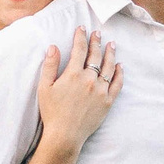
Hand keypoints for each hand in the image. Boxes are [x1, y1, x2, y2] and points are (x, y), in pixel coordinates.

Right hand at [34, 29, 123, 150]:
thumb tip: (54, 47)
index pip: (79, 49)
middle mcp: (89, 79)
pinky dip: (120, 73)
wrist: (65, 135)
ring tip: (112, 44)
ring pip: (109, 67)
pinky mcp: (108, 101)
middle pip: (95, 55)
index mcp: (73, 74)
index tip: (82, 28)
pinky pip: (117, 84)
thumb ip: (50, 66)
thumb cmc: (52, 112)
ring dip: (110, 54)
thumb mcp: (44, 88)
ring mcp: (101, 90)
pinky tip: (120, 66)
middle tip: (98, 33)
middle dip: (96, 42)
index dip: (81, 37)